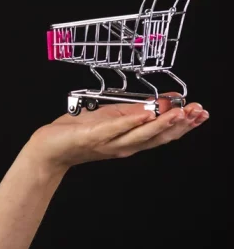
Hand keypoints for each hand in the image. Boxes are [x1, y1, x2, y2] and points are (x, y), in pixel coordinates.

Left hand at [26, 92, 208, 170]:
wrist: (49, 148)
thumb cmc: (76, 132)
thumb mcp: (111, 117)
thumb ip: (134, 111)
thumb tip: (160, 101)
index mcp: (129, 140)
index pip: (163, 133)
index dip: (184, 124)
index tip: (200, 113)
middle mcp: (124, 145)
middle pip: (158, 136)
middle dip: (180, 124)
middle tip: (197, 111)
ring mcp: (109, 143)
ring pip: (141, 135)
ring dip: (162, 123)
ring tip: (178, 112)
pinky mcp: (93, 137)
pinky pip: (114, 129)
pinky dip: (130, 122)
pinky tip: (144, 114)